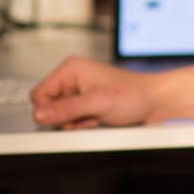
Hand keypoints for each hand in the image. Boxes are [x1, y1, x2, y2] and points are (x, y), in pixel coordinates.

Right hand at [30, 56, 159, 128]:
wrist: (154, 102)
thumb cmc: (133, 95)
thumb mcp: (97, 103)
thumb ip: (66, 109)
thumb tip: (39, 115)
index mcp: (70, 69)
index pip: (39, 94)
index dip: (49, 111)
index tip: (67, 118)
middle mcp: (72, 78)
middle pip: (48, 106)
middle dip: (65, 118)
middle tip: (86, 118)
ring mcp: (79, 90)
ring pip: (59, 115)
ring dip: (75, 122)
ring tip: (94, 117)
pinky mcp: (86, 102)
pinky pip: (72, 119)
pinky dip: (82, 124)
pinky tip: (97, 119)